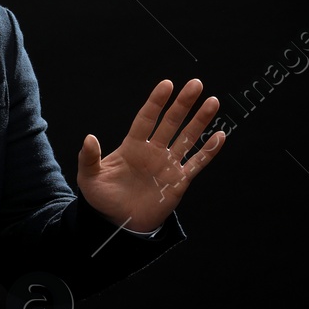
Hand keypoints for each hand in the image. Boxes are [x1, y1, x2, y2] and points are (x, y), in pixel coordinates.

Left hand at [77, 79, 225, 233]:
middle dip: (183, 104)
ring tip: (212, 102)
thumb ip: (89, 158)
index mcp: (132, 146)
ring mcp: (167, 165)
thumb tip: (89, 138)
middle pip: (171, 122)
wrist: (119, 224)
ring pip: (187, 138)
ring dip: (200, 121)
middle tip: (195, 84)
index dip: (156, 102)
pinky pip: (197, 163)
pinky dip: (209, 151)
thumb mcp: (89, 178)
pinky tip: (220, 135)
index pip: (146, 118)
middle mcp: (153, 151)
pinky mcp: (179, 181)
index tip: (167, 84)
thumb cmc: (103, 199)